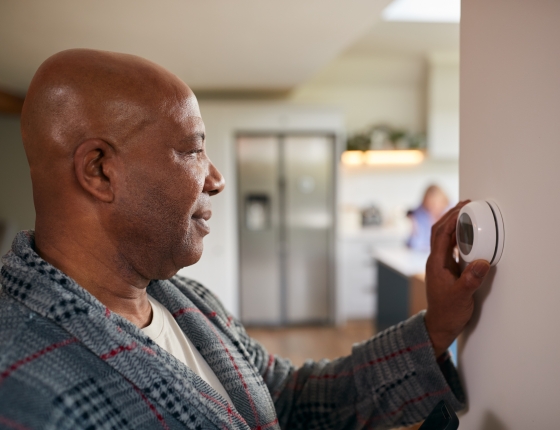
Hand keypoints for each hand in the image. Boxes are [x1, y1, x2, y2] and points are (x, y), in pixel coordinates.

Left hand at [424, 201, 490, 357]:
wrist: (439, 324)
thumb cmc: (447, 312)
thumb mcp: (462, 296)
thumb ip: (471, 280)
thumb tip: (482, 262)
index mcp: (436, 263)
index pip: (441, 234)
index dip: (451, 219)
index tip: (463, 208)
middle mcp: (435, 260)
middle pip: (439, 231)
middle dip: (450, 215)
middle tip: (465, 204)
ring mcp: (439, 264)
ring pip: (443, 237)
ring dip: (453, 223)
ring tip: (466, 213)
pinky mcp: (445, 268)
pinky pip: (449, 246)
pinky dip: (456, 236)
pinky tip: (466, 234)